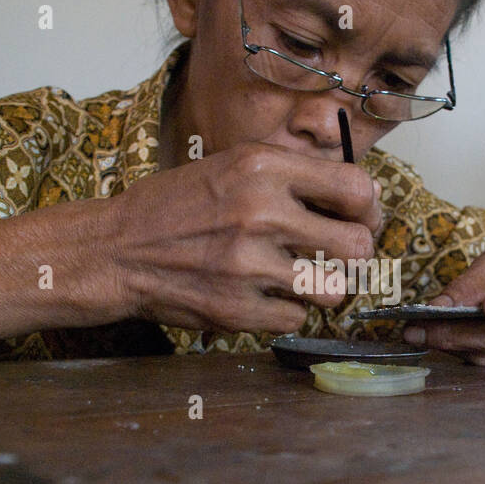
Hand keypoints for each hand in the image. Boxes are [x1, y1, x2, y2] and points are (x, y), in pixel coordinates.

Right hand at [103, 142, 382, 332]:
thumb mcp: (232, 166)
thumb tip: (357, 198)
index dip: (367, 209)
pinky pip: (296, 318)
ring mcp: (248, 265)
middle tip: (336, 255)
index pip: (356, 188)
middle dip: (354, 254)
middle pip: (357, 246)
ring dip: (322, 286)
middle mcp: (260, 212)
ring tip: (299, 277)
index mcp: (262, 167)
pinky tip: (262, 294)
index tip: (359, 218)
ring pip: (334, 289)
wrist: (116, 249)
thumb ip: (291, 177)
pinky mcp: (236, 309)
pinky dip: (284, 310)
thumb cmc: (177, 206)